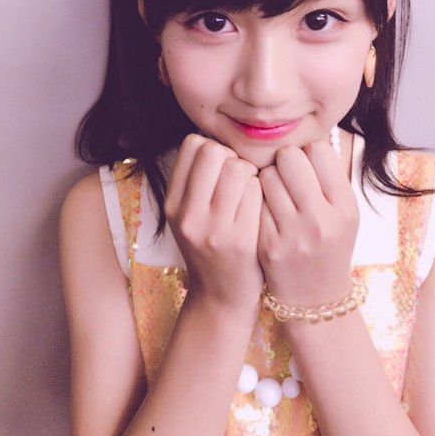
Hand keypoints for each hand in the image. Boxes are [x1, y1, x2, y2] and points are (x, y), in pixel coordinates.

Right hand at [165, 134, 263, 312]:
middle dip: (232, 157)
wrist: (221, 298)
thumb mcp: (189, 215)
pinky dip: (262, 192)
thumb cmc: (212, 247)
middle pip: (214, 151)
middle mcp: (187, 215)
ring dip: (250, 173)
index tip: (221, 168)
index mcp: (172, 204)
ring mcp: (213, 228)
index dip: (213, 148)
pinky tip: (260, 208)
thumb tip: (217, 137)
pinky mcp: (240, 239)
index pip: (193, 144)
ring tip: (250, 192)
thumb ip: (197, 180)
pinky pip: (256, 191)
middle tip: (239, 179)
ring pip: (237, 167)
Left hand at [258, 140, 358, 305]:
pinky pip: (253, 201)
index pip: (318, 150)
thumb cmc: (329, 244)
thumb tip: (303, 135)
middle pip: (289, 157)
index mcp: (345, 207)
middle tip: (285, 173)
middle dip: (283, 160)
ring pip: (266, 176)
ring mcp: (293, 234)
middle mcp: (321, 220)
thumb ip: (327, 175)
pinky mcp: (268, 245)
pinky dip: (255, 199)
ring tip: (275, 193)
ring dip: (267, 178)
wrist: (316, 297)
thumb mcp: (344, 211)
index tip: (305, 164)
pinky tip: (263, 210)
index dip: (307, 151)